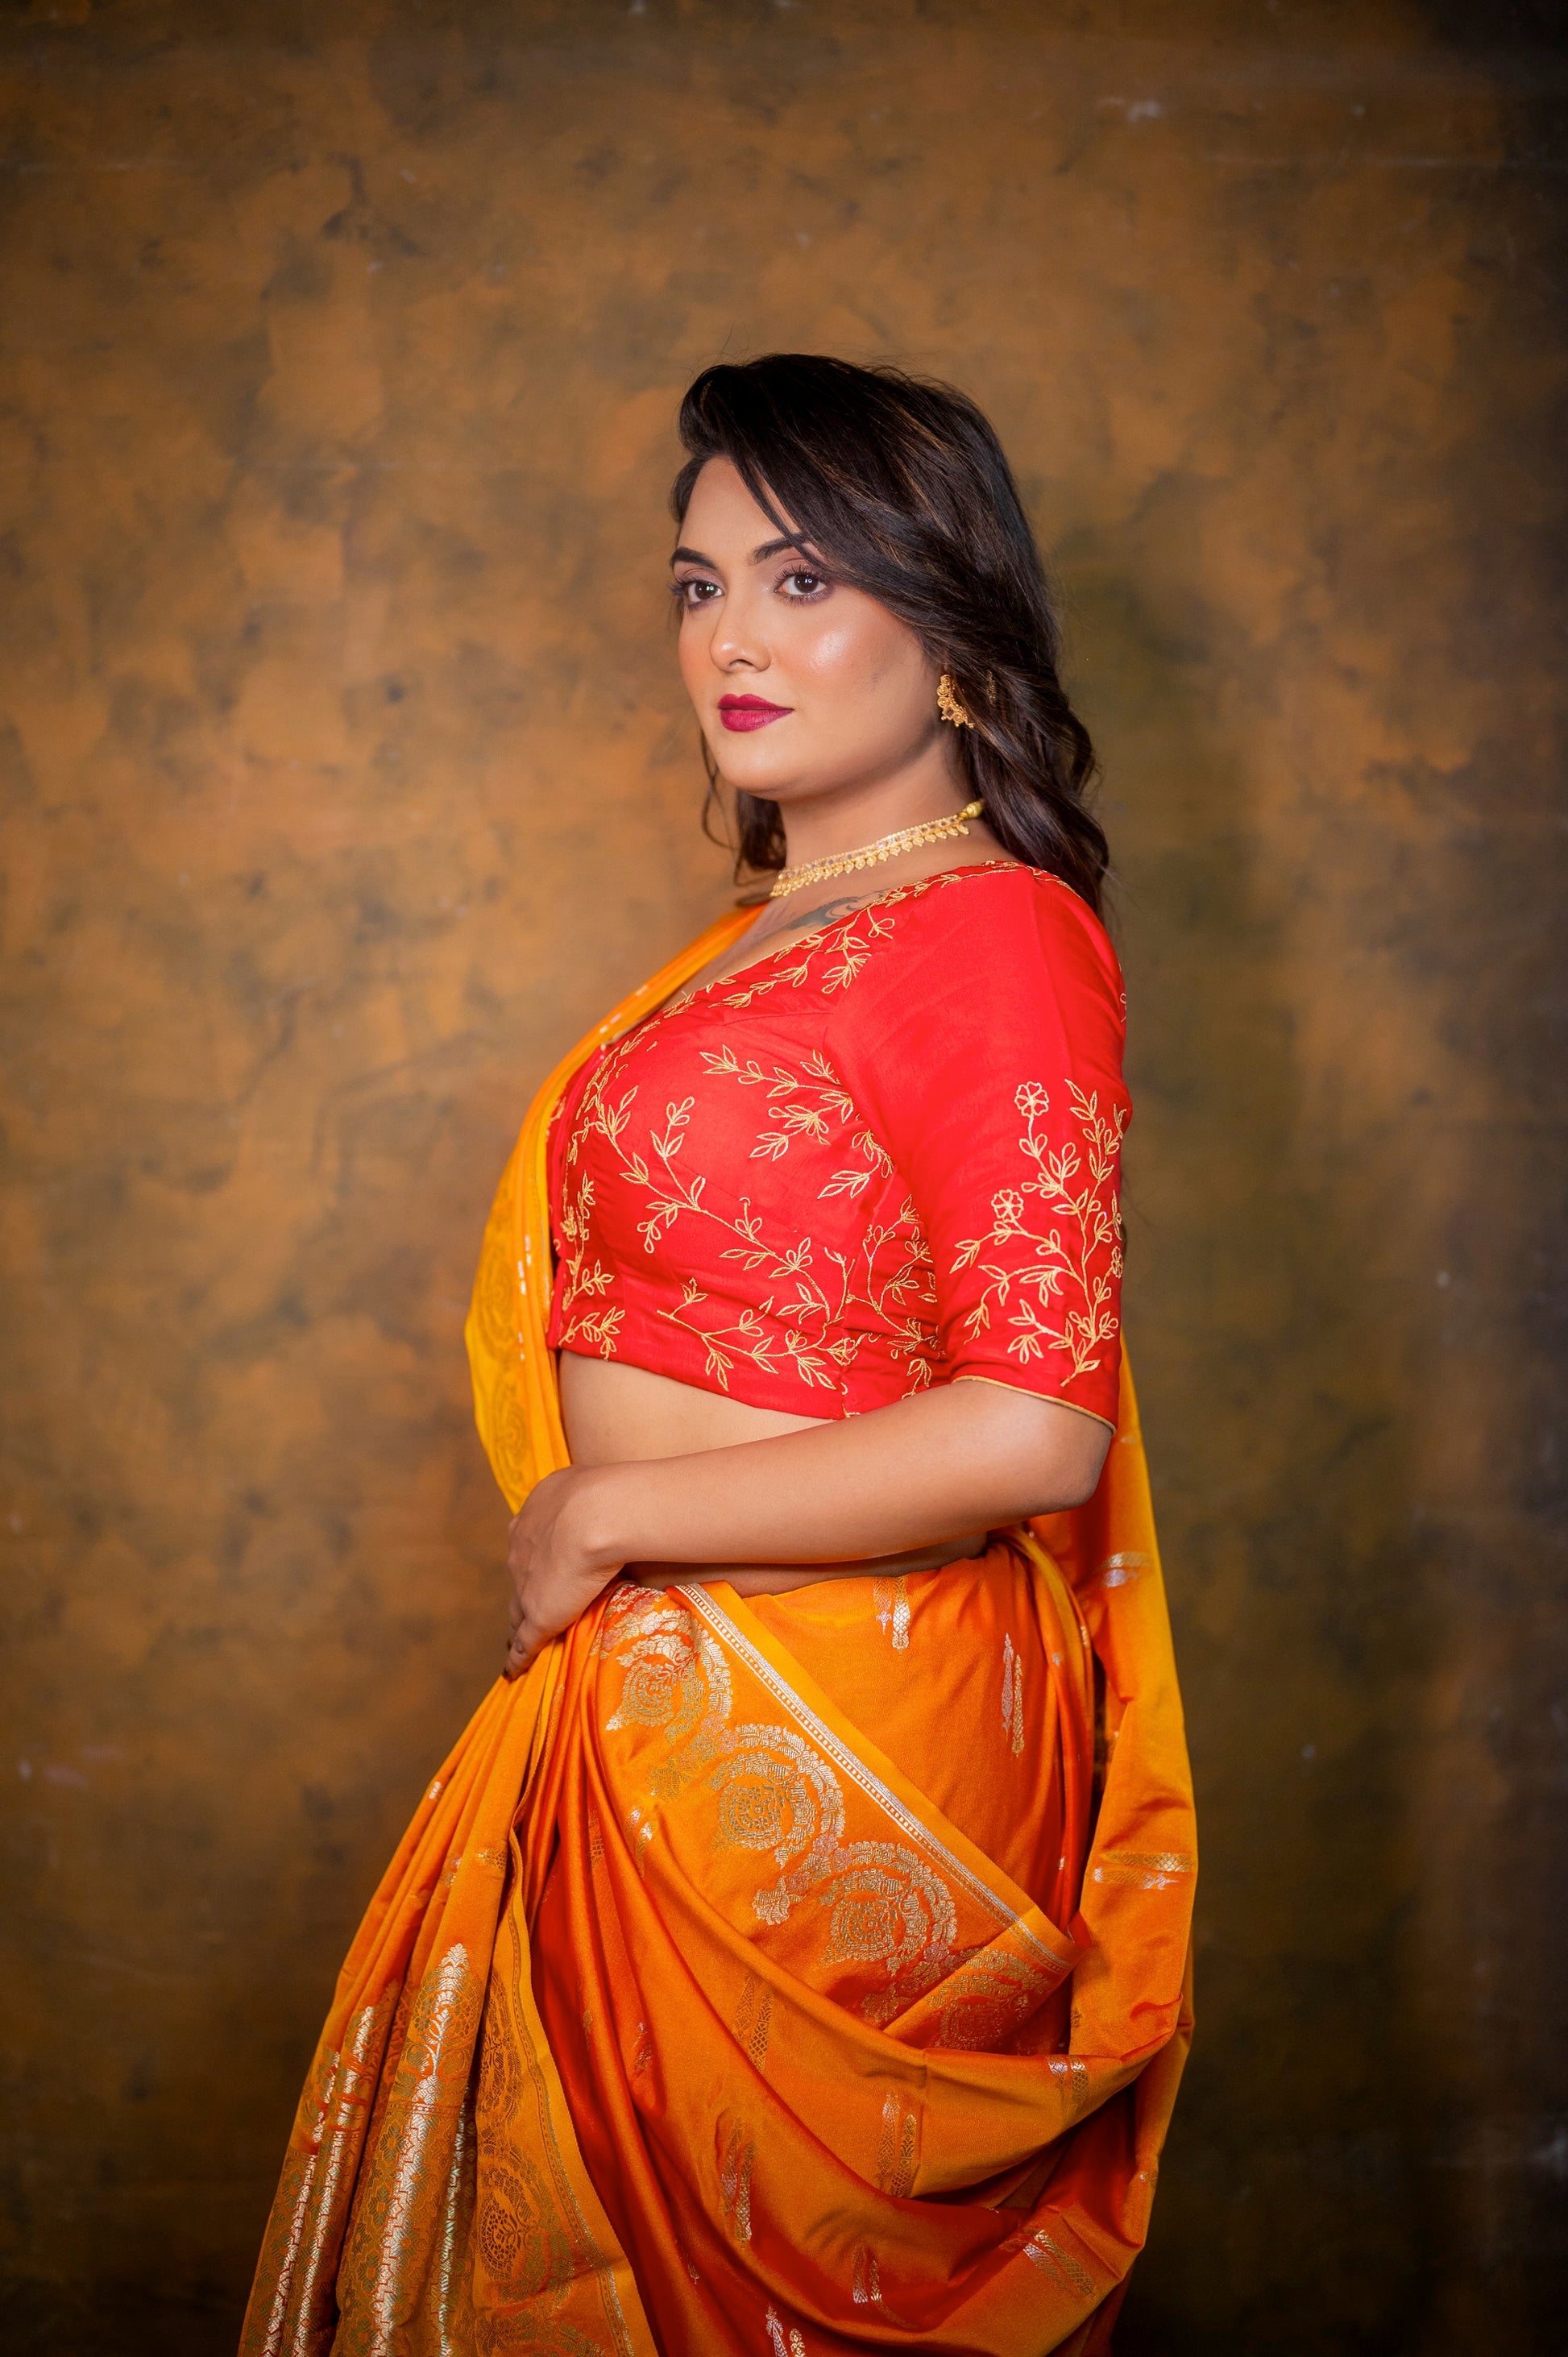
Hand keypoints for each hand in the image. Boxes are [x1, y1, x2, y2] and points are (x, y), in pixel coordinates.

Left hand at [504, 1467, 620, 1679]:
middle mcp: (521, 1553)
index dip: (533, 1561)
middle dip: (523, 1591)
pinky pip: (524, 1643)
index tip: (538, 1569)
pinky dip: (518, 1659)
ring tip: (516, 1640)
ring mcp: (526, 1587)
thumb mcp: (589, 1487)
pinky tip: (514, 1671)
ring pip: (517, 1613)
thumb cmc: (603, 1496)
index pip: (528, 1548)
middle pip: (518, 1580)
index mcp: (532, 1522)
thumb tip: (610, 1500)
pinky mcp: (537, 1616)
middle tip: (528, 1604)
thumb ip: (589, 1498)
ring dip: (517, 1625)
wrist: (597, 1514)